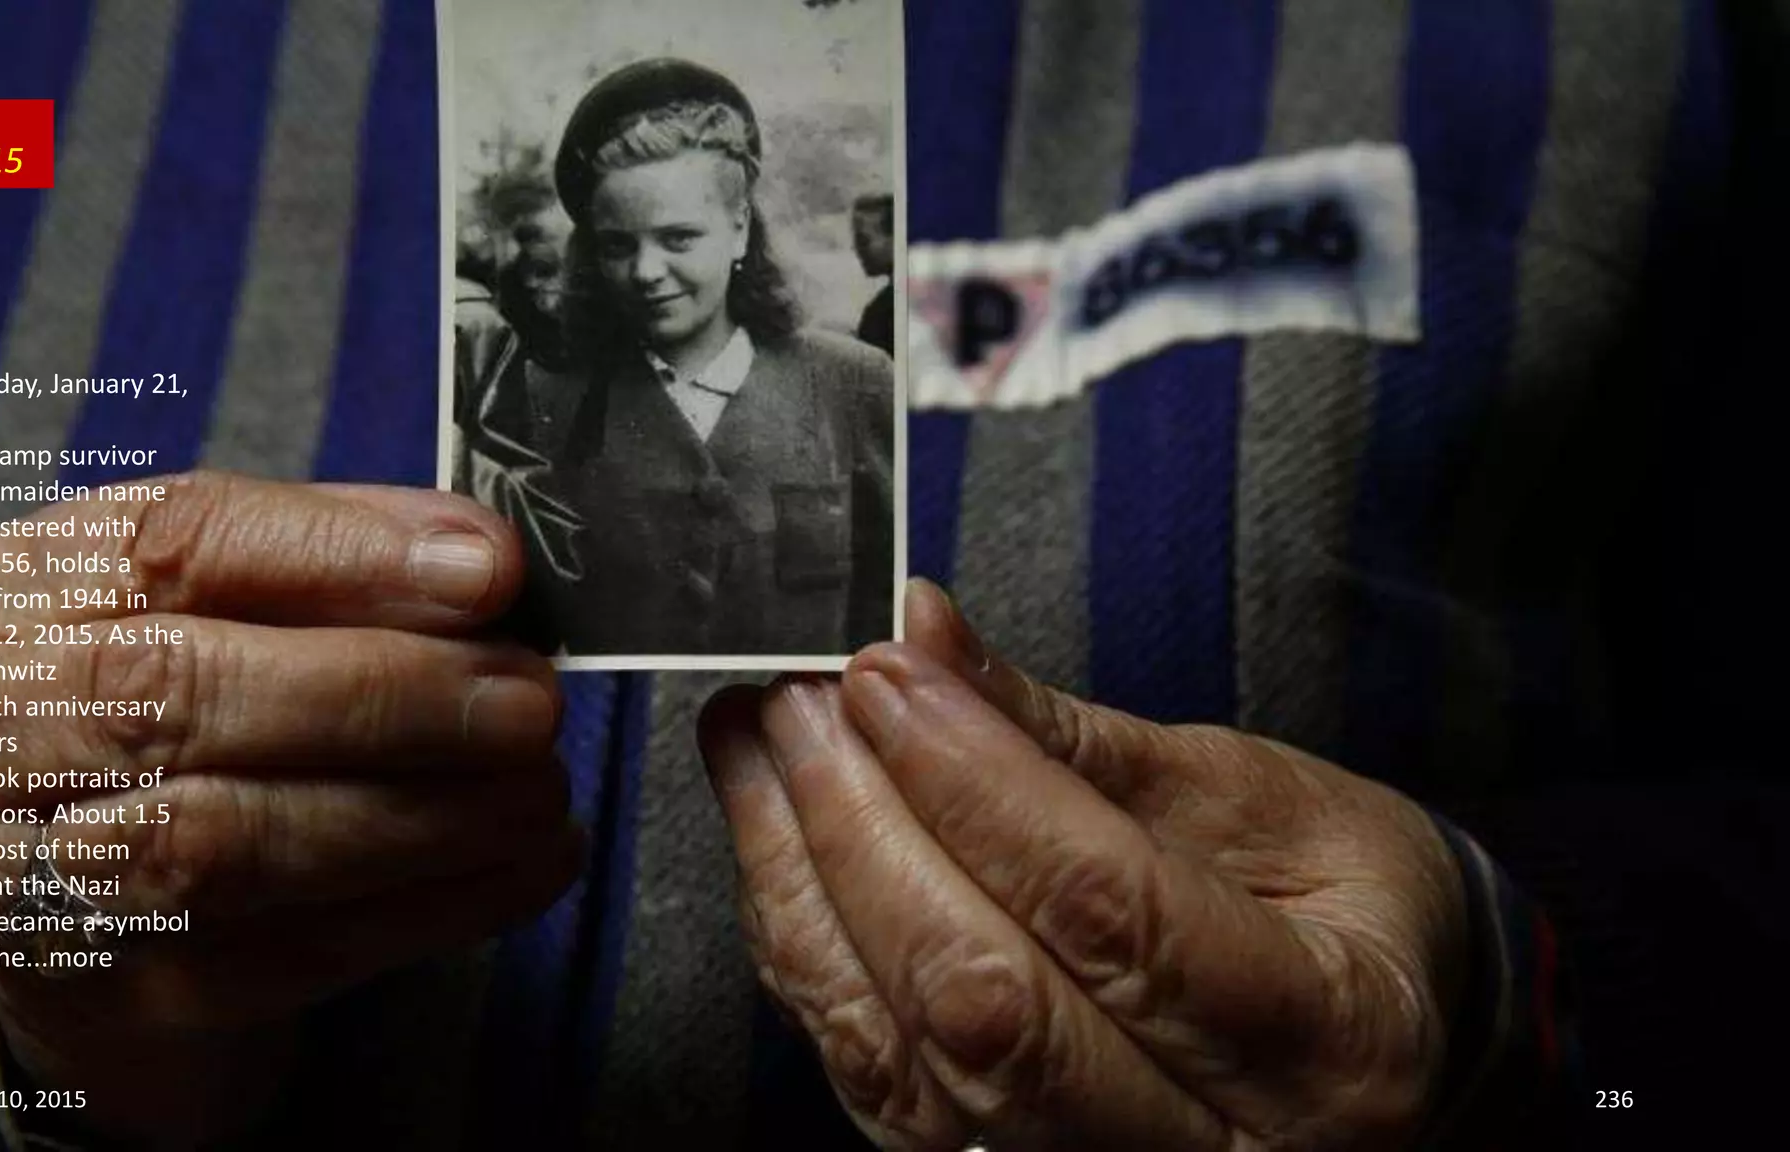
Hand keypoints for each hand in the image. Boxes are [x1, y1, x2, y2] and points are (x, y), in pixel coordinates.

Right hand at [0, 472, 582, 1144]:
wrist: (59, 881)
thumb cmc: (155, 696)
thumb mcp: (201, 597)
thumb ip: (328, 556)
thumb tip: (479, 560)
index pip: (168, 545)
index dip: (340, 556)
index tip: (485, 573)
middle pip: (176, 695)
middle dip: (381, 695)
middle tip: (526, 699)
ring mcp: (22, 882)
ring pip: (224, 842)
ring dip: (414, 815)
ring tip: (537, 788)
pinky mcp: (115, 994)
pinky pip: (285, 956)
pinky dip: (428, 908)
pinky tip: (522, 865)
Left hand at [698, 579, 1465, 1149]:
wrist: (1377, 1042)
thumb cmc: (1335, 907)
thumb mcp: (1252, 797)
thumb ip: (1071, 736)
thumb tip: (923, 636)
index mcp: (1331, 1039)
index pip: (1112, 912)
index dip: (977, 785)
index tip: (884, 675)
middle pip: (989, 1006)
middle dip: (865, 827)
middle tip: (799, 697)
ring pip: (906, 1058)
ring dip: (803, 883)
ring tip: (754, 746)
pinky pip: (873, 1080)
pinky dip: (806, 952)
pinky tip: (773, 845)